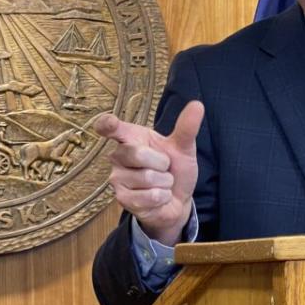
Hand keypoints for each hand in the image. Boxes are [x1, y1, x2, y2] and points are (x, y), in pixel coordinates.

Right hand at [94, 101, 204, 244]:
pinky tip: (160, 197)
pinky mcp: (123, 199)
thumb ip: (186, 128)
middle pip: (138, 154)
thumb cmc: (175, 169)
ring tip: (162, 183)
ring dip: (165, 182)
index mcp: (131, 138)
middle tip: (165, 167)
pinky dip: (163, 196)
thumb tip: (197, 105)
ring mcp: (118, 179)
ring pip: (147, 178)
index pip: (111, 128)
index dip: (107, 124)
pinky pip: (150, 196)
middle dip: (162, 163)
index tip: (107, 123)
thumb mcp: (183, 147)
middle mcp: (118, 157)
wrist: (178, 199)